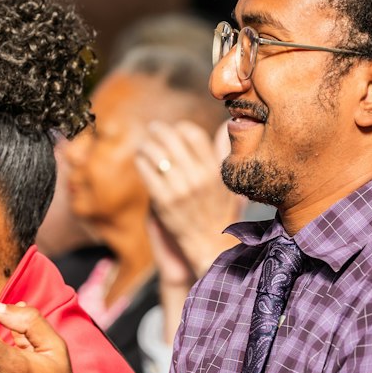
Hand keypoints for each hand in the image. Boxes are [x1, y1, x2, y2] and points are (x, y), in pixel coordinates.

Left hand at [137, 120, 243, 279]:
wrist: (209, 246)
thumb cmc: (219, 213)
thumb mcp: (230, 183)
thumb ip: (225, 153)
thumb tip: (225, 126)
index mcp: (214, 170)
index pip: (194, 135)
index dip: (181, 128)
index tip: (176, 130)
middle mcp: (198, 178)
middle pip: (172, 139)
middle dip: (159, 130)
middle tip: (153, 128)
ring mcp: (179, 190)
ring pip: (155, 153)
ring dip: (147, 144)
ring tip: (145, 145)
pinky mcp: (163, 202)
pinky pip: (146, 171)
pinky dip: (141, 161)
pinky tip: (141, 160)